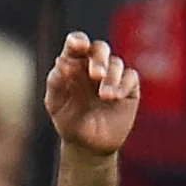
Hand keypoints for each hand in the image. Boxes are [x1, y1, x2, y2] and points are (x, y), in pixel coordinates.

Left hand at [45, 33, 139, 156]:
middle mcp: (93, 65)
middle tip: (96, 75)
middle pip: (100, 49)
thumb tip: (61, 61)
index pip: (76, 44)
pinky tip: (115, 97)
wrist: (87, 145)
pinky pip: (130, 77)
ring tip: (105, 96)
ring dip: (111, 77)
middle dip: (99, 59)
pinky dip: (123, 84)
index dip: (77, 41)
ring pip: (116, 63)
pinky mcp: (128, 87)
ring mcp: (111, 75)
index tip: (78, 45)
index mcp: (73, 64)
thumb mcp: (56, 103)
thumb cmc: (68, 120)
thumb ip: (55, 82)